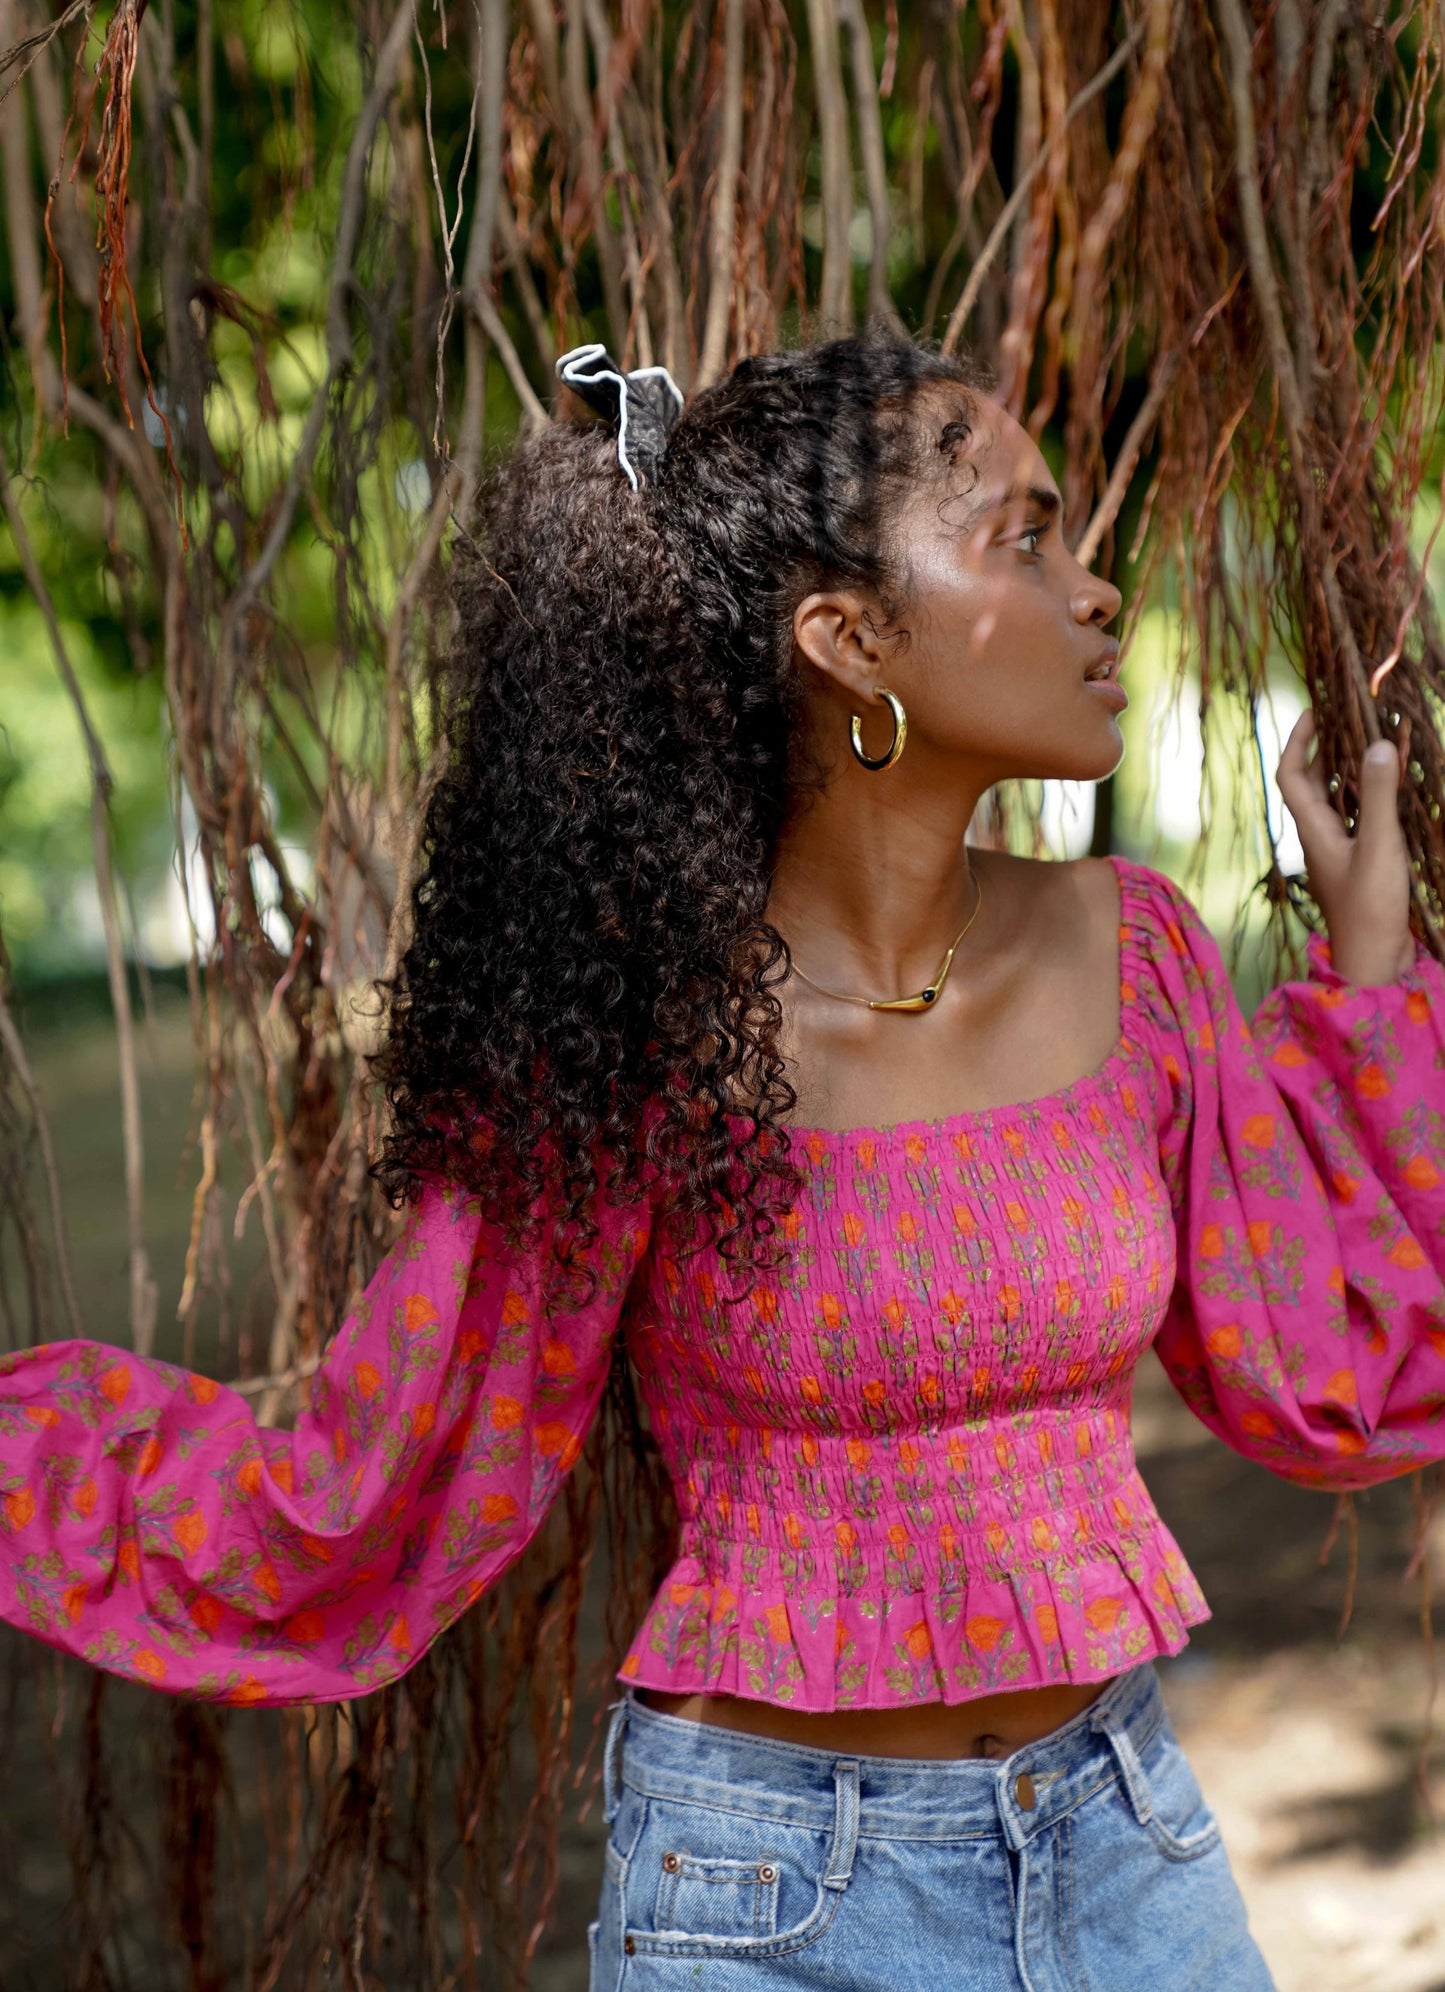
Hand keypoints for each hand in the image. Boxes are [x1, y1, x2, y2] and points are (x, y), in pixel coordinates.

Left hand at [1276, 709, 1414, 985]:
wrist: (1374, 961)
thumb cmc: (1370, 908)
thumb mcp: (1379, 846)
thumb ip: (1379, 797)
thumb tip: (1378, 745)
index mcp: (1313, 830)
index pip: (1291, 774)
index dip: (1297, 740)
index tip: (1313, 710)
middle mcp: (1320, 837)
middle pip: (1313, 783)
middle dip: (1328, 748)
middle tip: (1353, 720)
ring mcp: (1339, 851)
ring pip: (1338, 800)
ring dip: (1351, 771)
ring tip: (1375, 743)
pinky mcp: (1360, 864)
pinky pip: (1359, 819)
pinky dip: (1371, 797)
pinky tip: (1393, 788)